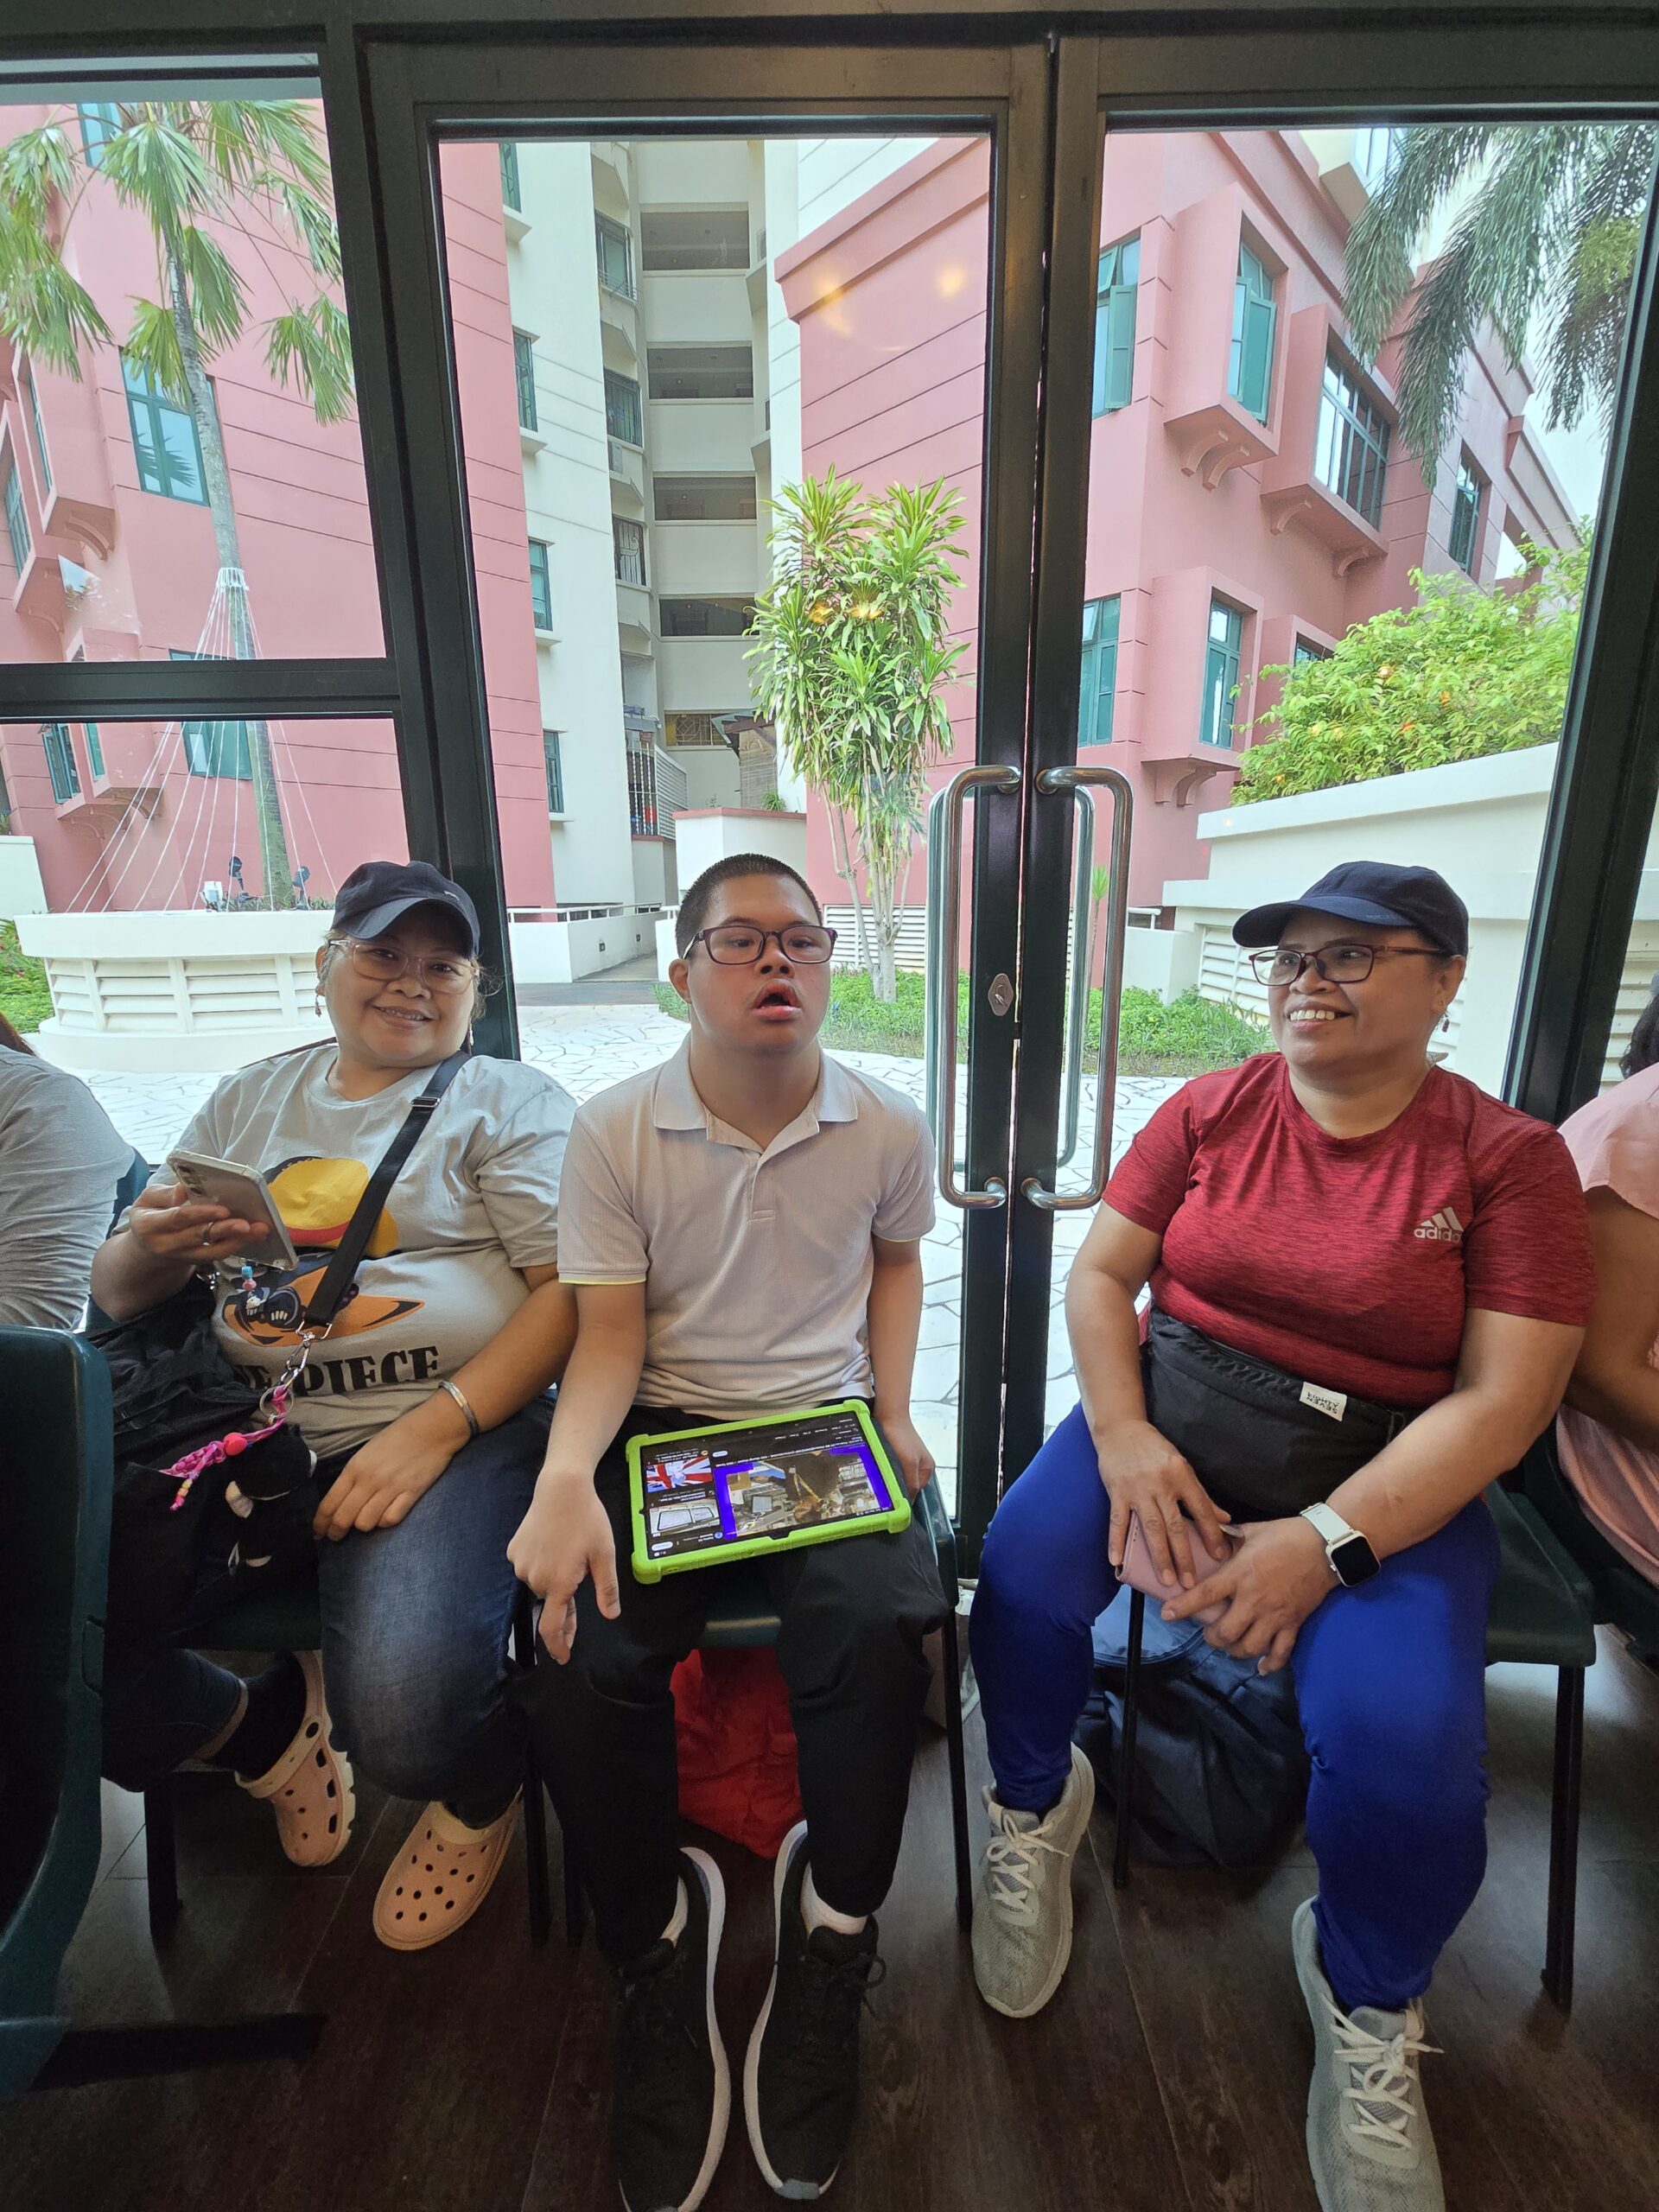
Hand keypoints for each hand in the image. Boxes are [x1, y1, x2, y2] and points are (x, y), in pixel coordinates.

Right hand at [128, 1179, 267, 1264]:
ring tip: (259, 1230)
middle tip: (247, 1224)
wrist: (147, 1250)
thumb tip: (183, 1190)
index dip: (201, 1214)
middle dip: (225, 1230)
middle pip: (199, 1237)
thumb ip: (163, 1193)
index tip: (222, 1210)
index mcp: (150, 1225)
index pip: (178, 1218)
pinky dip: (238, 1244)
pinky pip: (219, 1254)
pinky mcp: (198, 1260)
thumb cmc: (151, 1216)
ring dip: (239, 1241)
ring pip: (213, 1251)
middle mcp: (167, 1244)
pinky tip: (254, 1235)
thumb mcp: (147, 1200)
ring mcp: (183, 1255)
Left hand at [314, 1421, 455, 1539]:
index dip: (320, 1523)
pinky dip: (384, 1522)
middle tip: (336, 1537)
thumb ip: (353, 1476)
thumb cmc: (396, 1437)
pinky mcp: (411, 1494)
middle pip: (344, 1518)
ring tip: (364, 1521)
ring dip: (362, 1526)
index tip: (318, 1532)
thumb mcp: (365, 1452)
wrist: (431, 1429)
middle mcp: (369, 1480)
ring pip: (365, 1523)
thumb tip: (341, 1501)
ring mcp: (391, 1488)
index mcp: (355, 1468)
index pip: (329, 1503)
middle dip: (336, 1532)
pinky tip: (384, 1516)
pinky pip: (390, 1519)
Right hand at [507, 1472, 619, 1662]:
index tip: (563, 1658)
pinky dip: (540, 1563)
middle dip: (564, 1598)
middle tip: (580, 1577)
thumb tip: (610, 1616)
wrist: (561, 1488)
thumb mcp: (604, 1554)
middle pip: (551, 1600)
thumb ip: (607, 1588)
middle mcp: (535, 1578)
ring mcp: (520, 1564)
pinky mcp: (513, 1550)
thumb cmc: (588, 1520)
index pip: (552, 1627)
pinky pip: (528, 1566)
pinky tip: (552, 1545)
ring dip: (552, 1578)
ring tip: (567, 1551)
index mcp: (559, 1582)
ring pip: (539, 1583)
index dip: (557, 1646)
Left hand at [878, 1409, 935, 1497]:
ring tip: (881, 1475)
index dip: (904, 1497)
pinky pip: (891, 1469)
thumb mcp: (909, 1462)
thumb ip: (911, 1482)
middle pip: (906, 1485)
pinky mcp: (896, 1455)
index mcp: (927, 1469)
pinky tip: (879, 1468)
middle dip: (896, 1486)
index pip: (916, 1492)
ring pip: (897, 1478)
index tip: (892, 1501)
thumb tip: (909, 1501)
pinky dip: (885, 1470)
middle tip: (885, 1487)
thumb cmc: (901, 1434)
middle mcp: (919, 1466)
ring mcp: (908, 1460)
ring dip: (889, 1478)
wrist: (889, 1414)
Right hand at [1095, 1418, 1230, 1589]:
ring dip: (1159, 1555)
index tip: (1219, 1556)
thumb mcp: (1182, 1466)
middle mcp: (1160, 1484)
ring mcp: (1137, 1489)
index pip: (1200, 1509)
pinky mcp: (1116, 1492)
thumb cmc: (1155, 1449)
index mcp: (1181, 1475)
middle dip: (1184, 1556)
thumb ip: (1201, 1495)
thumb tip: (1224, 1518)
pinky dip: (1116, 1542)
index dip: (1211, 1533)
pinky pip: (1117, 1521)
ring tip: (1167, 1578)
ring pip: (1150, 1528)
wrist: (1121, 1429)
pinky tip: (1117, 1562)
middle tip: (1191, 1582)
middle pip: (1175, 1525)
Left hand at [1160, 1515, 1336, 1672]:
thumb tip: (1210, 1531)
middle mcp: (1254, 1599)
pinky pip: (1280, 1653)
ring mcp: (1275, 1615)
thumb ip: (1229, 1536)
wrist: (1326, 1546)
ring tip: (1231, 1644)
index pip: (1205, 1595)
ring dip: (1235, 1650)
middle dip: (1211, 1638)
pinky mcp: (1293, 1623)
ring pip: (1249, 1647)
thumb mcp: (1253, 1530)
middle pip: (1225, 1633)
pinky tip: (1261, 1667)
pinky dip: (1269, 1664)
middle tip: (1209, 1633)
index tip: (1167, 1615)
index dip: (1183, 1607)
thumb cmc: (1287, 1535)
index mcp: (1240, 1574)